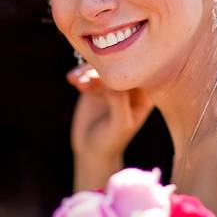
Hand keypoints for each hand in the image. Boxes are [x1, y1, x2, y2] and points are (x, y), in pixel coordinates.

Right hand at [67, 63, 153, 188]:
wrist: (91, 150)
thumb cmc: (111, 140)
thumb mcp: (120, 124)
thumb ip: (119, 102)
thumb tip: (111, 79)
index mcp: (144, 96)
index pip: (138, 73)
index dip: (124, 68)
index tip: (108, 76)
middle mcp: (129, 87)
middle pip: (117, 66)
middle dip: (101, 69)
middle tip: (88, 80)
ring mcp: (111, 85)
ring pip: (100, 67)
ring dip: (87, 71)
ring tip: (77, 82)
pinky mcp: (94, 85)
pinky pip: (87, 72)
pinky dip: (79, 74)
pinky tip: (71, 80)